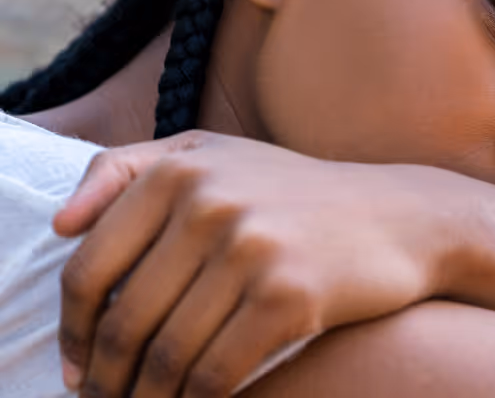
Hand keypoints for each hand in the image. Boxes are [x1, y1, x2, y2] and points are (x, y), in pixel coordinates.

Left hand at [55, 131, 463, 397]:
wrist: (398, 216)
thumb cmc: (297, 193)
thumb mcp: (215, 155)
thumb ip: (128, 168)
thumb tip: (60, 225)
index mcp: (178, 170)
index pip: (89, 268)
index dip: (73, 329)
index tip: (78, 365)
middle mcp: (209, 204)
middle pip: (125, 322)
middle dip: (106, 379)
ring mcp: (250, 250)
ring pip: (166, 356)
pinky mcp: (289, 297)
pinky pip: (216, 373)